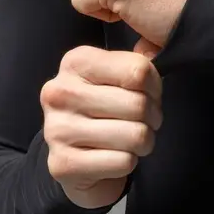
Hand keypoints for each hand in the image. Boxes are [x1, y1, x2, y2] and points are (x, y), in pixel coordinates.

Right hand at [41, 45, 162, 208]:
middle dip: (152, 116)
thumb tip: (156, 50)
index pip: (139, 71)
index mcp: (76, 62)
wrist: (73, 156)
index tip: (150, 94)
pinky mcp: (63, 164)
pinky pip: (123, 162)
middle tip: (144, 121)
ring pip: (135, 135)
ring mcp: (57, 129)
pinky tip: (113, 156)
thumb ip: (138, 63)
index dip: (155, 87)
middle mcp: (60, 92)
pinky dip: (128, 162)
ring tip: (131, 139)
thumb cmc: (104, 108)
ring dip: (144, 141)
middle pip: (138, 104)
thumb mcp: (116, 75)